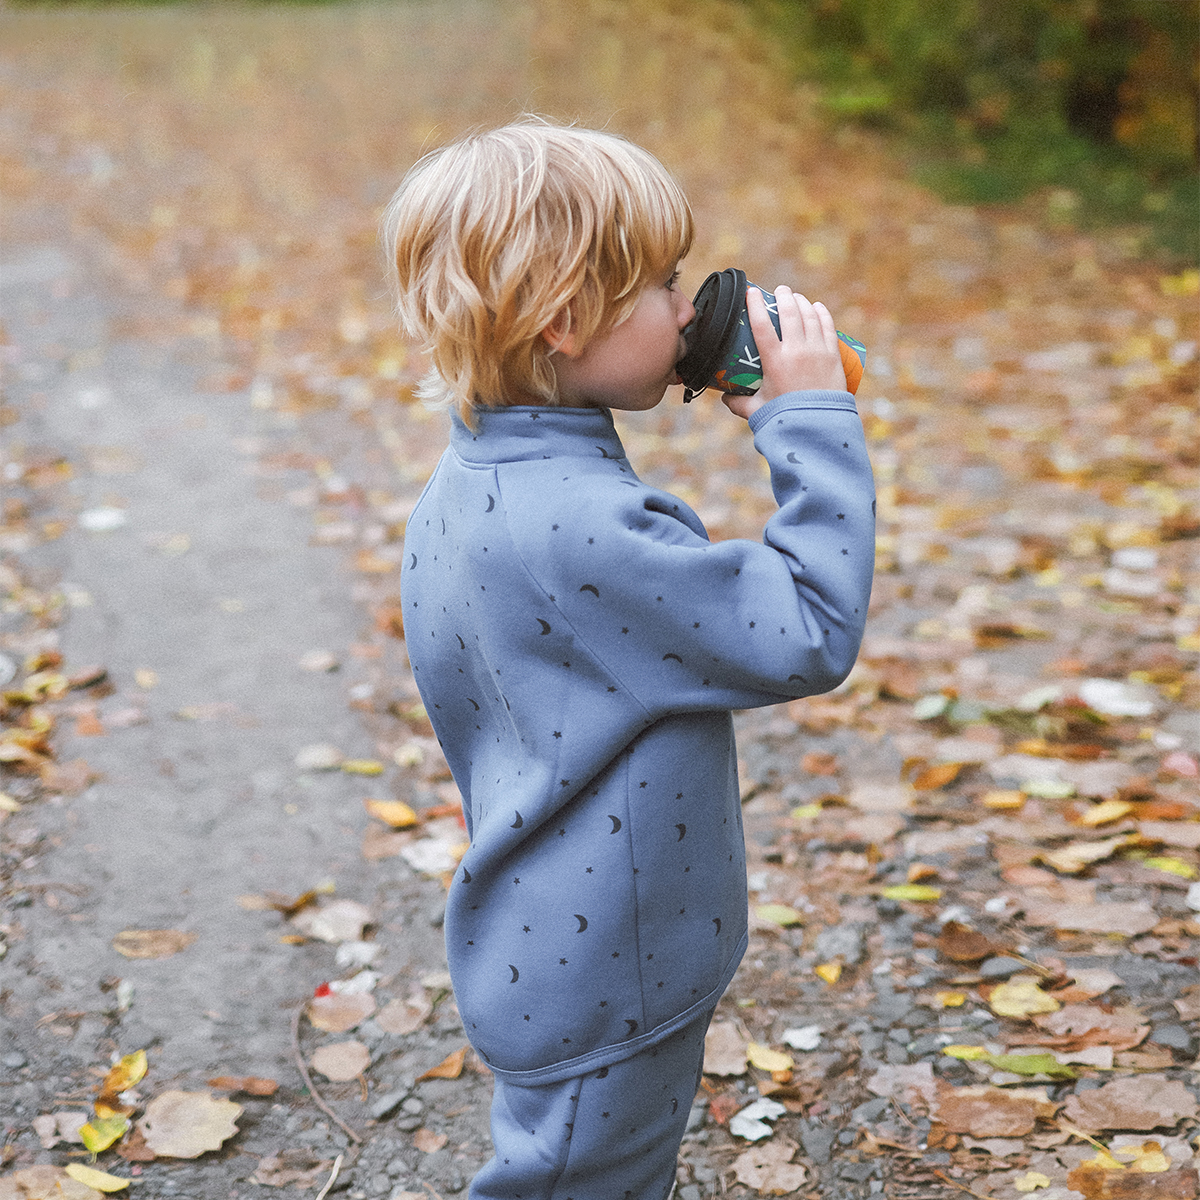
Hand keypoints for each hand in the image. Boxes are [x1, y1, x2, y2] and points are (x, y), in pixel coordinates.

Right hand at [722, 285, 846, 419]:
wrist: (818, 427)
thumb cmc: (784, 419)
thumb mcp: (756, 410)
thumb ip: (738, 403)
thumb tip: (724, 398)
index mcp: (774, 361)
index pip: (761, 325)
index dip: (754, 305)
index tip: (751, 292)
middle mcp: (796, 350)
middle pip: (789, 313)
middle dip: (783, 296)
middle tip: (779, 290)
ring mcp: (816, 351)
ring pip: (809, 316)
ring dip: (802, 302)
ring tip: (796, 297)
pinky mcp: (832, 355)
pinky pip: (828, 326)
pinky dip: (821, 313)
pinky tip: (817, 307)